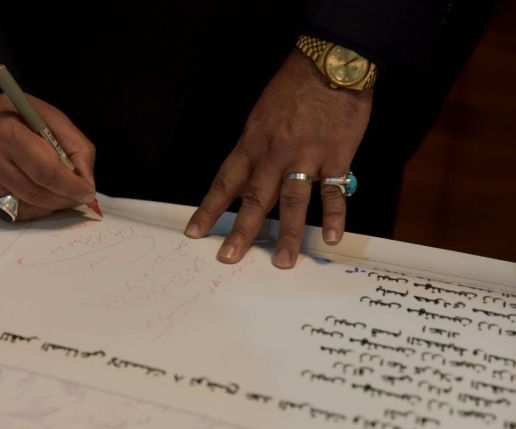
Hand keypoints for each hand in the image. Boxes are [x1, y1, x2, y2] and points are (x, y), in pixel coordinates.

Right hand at [0, 93, 96, 220]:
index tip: (88, 192)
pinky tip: (44, 197)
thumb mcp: (53, 120)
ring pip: (29, 206)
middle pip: (38, 193)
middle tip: (81, 197)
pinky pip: (18, 212)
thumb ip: (76, 148)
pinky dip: (38, 209)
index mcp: (9, 133)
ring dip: (54, 205)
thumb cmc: (21, 118)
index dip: (71, 186)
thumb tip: (86, 184)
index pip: (46, 171)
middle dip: (66, 198)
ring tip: (65, 195)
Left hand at [184, 49, 372, 267]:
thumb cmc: (292, 89)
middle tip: (230, 257)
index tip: (195, 232)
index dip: (209, 209)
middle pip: (255, 198)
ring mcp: (306, 156)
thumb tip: (244, 183)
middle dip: (242, 230)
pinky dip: (333, 215)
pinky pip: (333, 190)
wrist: (329, 63)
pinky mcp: (335, 156)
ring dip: (288, 233)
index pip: (225, 182)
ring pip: (292, 200)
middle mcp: (274, 154)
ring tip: (284, 261)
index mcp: (252, 143)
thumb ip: (254, 151)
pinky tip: (331, 238)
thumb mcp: (261, 117)